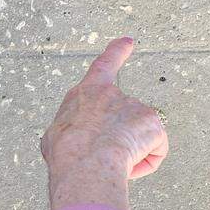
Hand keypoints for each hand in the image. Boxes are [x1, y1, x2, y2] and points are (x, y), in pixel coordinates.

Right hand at [40, 37, 168, 209]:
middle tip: (105, 156)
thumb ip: (70, 131)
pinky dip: (144, 162)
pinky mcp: (153, 124)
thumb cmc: (66, 152)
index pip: (104, 66)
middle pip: (124, 119)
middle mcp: (113, 94)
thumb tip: (70, 143)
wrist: (84, 161)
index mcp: (87, 93)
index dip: (116, 52)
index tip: (127, 42)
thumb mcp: (56, 136)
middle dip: (120, 139)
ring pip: (139, 138)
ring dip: (129, 153)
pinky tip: (128, 166)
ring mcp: (136, 107)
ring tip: (112, 162)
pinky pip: (154, 151)